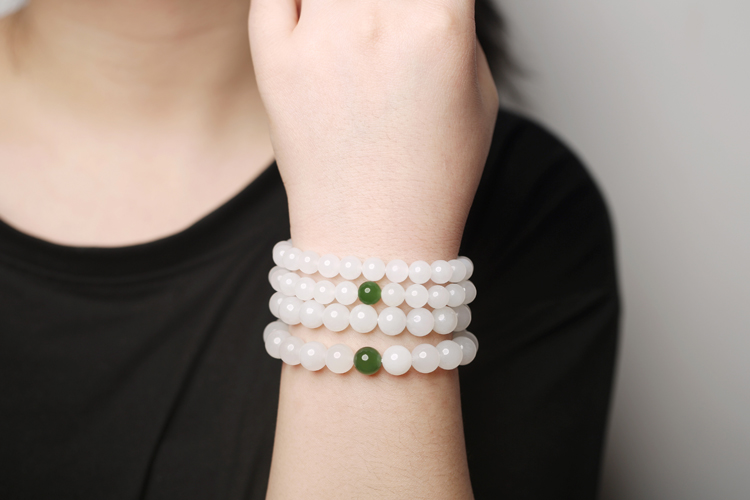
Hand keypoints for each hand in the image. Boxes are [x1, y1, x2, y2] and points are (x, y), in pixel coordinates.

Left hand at [249, 0, 498, 258]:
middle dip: (384, 0)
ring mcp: (319, 39)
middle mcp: (377, 21)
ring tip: (351, 25)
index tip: (424, 3)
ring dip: (342, 1)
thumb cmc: (434, 175)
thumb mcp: (479, 94)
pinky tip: (313, 15)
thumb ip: (454, 24)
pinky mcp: (274, 60)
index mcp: (440, 25)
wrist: (374, 238)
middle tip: (383, 18)